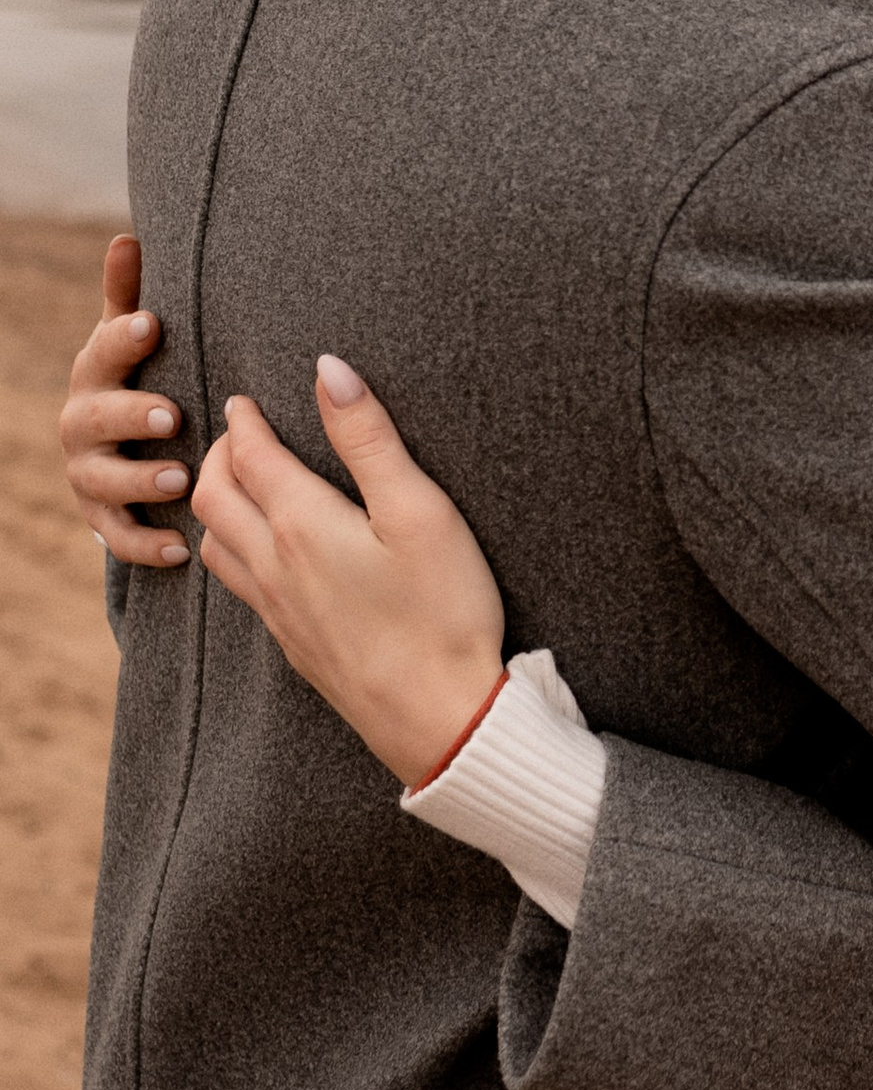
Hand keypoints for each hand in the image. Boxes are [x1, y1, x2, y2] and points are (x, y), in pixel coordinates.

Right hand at [63, 237, 193, 566]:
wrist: (123, 449)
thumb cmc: (140, 377)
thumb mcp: (134, 338)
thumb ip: (129, 295)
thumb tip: (127, 235)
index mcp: (95, 372)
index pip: (103, 350)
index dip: (124, 337)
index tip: (155, 323)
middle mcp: (82, 423)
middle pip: (95, 419)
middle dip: (131, 415)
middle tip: (172, 414)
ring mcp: (89, 474)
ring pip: (104, 482)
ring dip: (139, 481)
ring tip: (179, 479)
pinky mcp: (103, 520)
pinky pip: (118, 538)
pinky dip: (147, 546)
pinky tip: (182, 549)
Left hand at [190, 358, 506, 788]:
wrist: (439, 719)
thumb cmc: (442, 612)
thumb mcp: (419, 511)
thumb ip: (370, 439)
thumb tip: (329, 370)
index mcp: (303, 526)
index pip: (251, 457)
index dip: (245, 422)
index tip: (246, 399)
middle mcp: (276, 567)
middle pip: (214, 498)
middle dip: (218, 457)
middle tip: (239, 434)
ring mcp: (280, 612)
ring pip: (215, 546)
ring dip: (215, 505)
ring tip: (238, 486)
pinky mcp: (294, 644)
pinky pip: (239, 587)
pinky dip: (231, 550)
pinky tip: (263, 555)